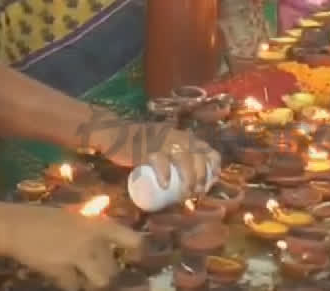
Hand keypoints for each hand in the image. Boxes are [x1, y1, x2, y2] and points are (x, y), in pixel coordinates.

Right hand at [4, 205, 141, 289]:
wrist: (14, 226)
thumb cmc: (42, 218)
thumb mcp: (73, 218)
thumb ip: (91, 231)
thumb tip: (107, 247)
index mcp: (97, 224)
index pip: (131, 239)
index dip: (138, 251)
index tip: (136, 257)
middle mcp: (92, 241)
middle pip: (113, 270)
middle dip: (104, 274)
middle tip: (93, 270)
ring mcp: (77, 257)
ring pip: (99, 282)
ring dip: (91, 283)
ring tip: (80, 276)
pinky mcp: (62, 272)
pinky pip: (75, 287)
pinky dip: (70, 284)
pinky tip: (61, 275)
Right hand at [100, 124, 219, 196]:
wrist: (116, 134)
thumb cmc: (143, 145)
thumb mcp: (165, 145)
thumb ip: (177, 156)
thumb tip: (191, 183)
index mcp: (184, 137)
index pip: (207, 150)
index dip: (213, 167)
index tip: (211, 183)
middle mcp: (177, 136)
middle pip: (197, 157)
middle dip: (200, 178)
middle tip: (194, 194)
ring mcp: (161, 141)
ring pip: (183, 158)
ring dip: (187, 178)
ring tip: (183, 194)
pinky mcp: (146, 148)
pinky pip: (159, 160)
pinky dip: (164, 173)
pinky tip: (164, 185)